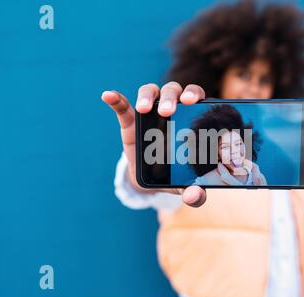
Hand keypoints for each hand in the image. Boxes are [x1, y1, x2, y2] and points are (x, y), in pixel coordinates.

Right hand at [101, 81, 206, 206]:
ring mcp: (150, 113)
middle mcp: (172, 110)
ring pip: (150, 92)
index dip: (194, 94)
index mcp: (190, 119)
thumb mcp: (184, 185)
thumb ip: (194, 192)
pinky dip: (115, 99)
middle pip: (173, 91)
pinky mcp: (130, 121)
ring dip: (146, 96)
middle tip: (168, 111)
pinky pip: (122, 105)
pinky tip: (108, 95)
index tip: (192, 101)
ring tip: (143, 108)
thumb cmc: (174, 174)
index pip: (196, 97)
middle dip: (171, 97)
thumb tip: (194, 197)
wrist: (150, 178)